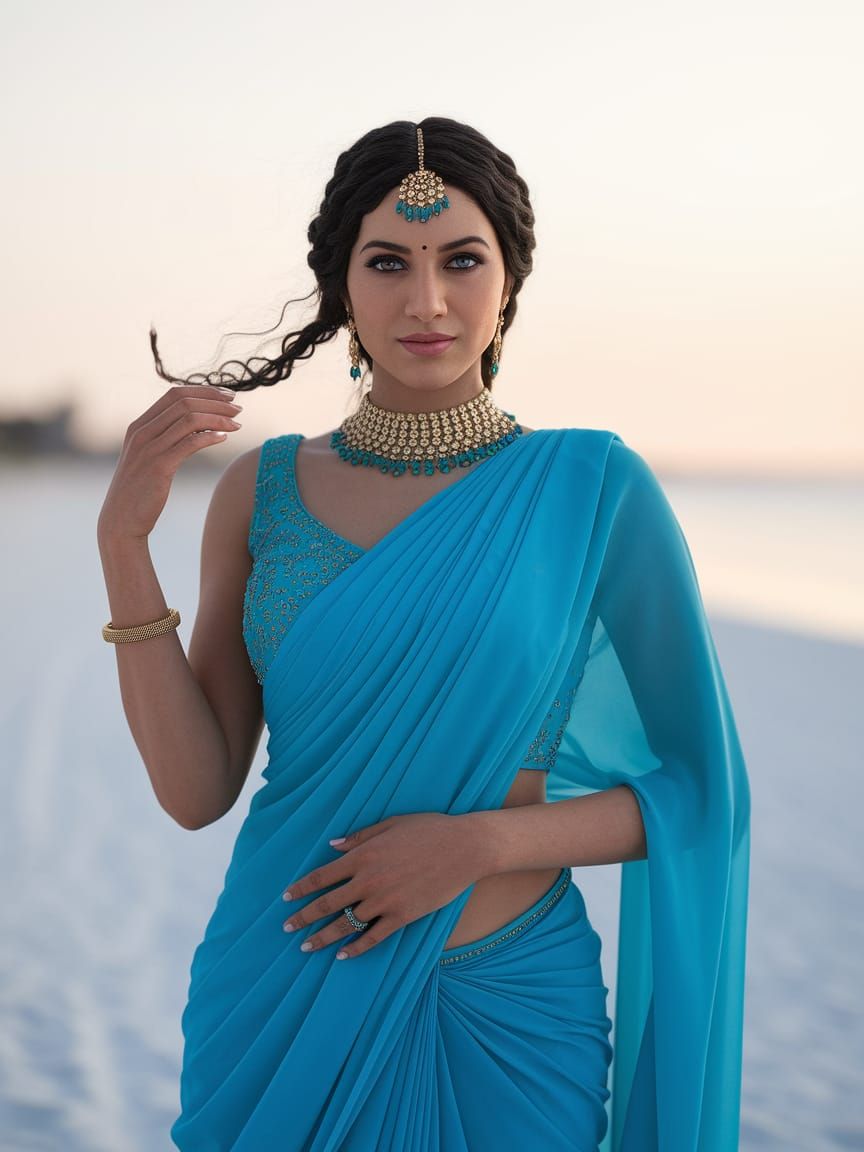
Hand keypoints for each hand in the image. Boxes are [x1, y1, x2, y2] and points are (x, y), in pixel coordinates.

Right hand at [97, 383, 242, 544]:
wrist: (121, 521)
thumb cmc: (140, 491)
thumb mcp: (150, 458)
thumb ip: (167, 439)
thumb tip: (199, 424)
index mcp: (139, 426)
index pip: (174, 394)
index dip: (204, 391)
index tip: (227, 395)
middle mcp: (142, 432)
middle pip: (184, 403)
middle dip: (216, 402)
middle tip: (239, 409)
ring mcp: (149, 449)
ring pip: (190, 420)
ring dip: (218, 419)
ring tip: (237, 425)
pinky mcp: (159, 466)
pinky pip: (189, 444)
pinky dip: (210, 437)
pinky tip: (224, 439)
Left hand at [281, 812, 482, 960]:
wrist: (465, 847)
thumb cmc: (429, 829)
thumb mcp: (391, 824)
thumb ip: (359, 837)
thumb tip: (332, 846)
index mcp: (362, 856)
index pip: (322, 876)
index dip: (301, 888)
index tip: (286, 898)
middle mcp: (368, 880)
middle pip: (327, 904)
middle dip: (303, 917)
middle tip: (287, 927)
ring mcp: (385, 901)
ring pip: (346, 924)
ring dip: (323, 937)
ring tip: (306, 947)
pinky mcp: (403, 916)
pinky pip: (374, 937)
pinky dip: (356, 948)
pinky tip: (343, 956)